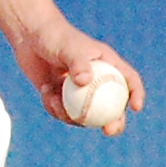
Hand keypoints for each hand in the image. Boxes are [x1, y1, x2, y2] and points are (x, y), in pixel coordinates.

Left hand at [8, 25, 145, 136]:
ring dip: (72, 116)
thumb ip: (77, 63)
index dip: (137, 94)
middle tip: (109, 131)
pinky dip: (54, 107)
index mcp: (106, 63)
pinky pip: (64, 112)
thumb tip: (85, 82)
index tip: (136, 108)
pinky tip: (44, 90)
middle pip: (113, 105)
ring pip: (86, 114)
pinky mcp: (62, 96)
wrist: (29, 35)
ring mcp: (79, 90)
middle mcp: (96, 78)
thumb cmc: (53, 35)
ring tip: (54, 100)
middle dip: (114, 121)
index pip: (129, 79)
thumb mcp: (67, 47)